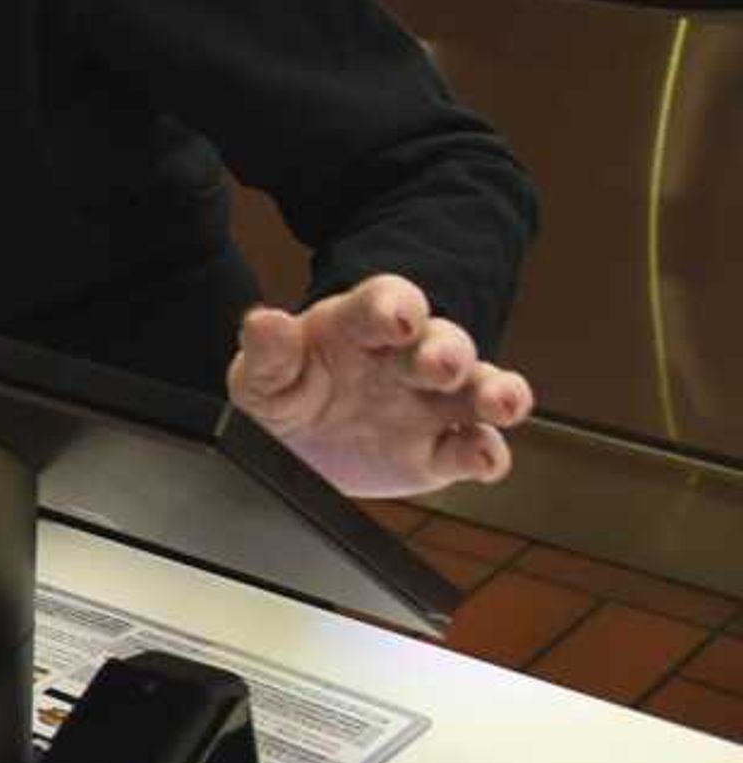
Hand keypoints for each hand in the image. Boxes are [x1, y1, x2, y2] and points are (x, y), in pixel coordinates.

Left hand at [228, 275, 535, 500]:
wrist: (294, 453)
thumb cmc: (282, 396)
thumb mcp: (261, 378)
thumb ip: (267, 352)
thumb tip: (264, 321)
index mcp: (358, 328)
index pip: (386, 302)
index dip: (395, 306)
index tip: (397, 318)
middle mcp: (405, 360)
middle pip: (443, 343)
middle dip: (448, 351)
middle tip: (440, 366)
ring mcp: (431, 405)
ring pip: (478, 389)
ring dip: (496, 393)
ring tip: (501, 405)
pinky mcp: (442, 452)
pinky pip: (475, 448)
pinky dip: (486, 454)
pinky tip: (484, 459)